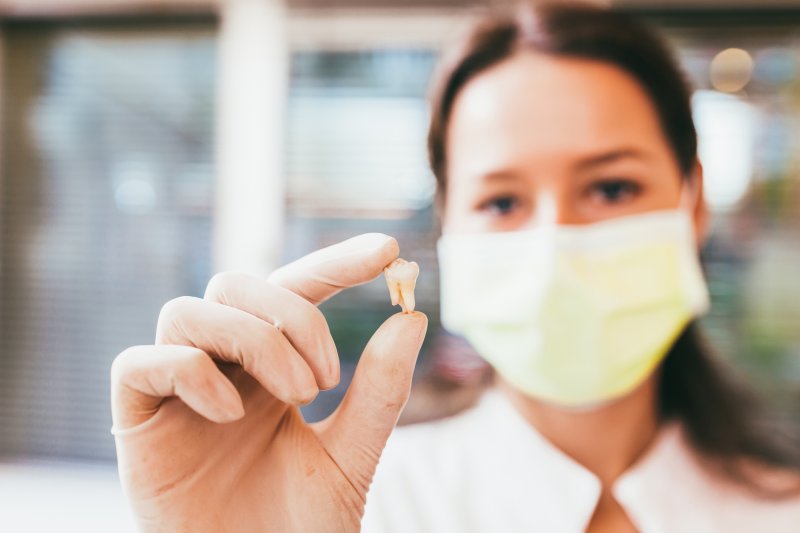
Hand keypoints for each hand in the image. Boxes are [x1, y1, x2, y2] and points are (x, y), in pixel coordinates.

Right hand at [110, 234, 427, 531]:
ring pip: (187, 310)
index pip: (294, 290)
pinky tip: (228, 414)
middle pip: (234, 284)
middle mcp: (220, 368)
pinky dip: (188, 371)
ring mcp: (176, 393)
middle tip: (325, 378)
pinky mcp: (135, 424)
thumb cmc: (297, 529)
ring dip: (252, 340)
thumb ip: (379, 393)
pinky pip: (138, 363)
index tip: (387, 250)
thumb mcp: (351, 456)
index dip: (334, 263)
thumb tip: (412, 318)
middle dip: (290, 315)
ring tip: (296, 396)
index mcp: (269, 368)